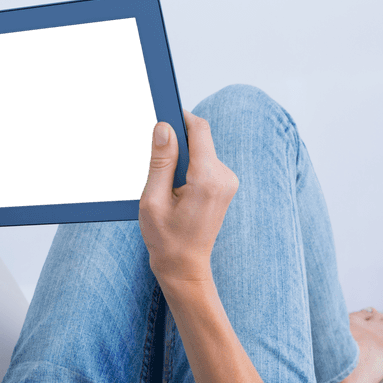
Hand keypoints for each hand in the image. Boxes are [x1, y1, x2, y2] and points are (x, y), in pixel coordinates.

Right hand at [138, 110, 238, 284]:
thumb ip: (160, 161)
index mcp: (208, 179)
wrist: (185, 267)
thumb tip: (164, 128)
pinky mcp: (225, 186)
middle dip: (177, 143)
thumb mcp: (153, 199)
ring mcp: (229, 182)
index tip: (161, 115)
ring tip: (165, 187)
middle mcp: (225, 177)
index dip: (179, 118)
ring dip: (181, 159)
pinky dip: (187, 168)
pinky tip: (175, 191)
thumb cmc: (166, 239)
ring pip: (201, 151)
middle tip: (155, 163)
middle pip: (200, 138)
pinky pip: (204, 163)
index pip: (199, 129)